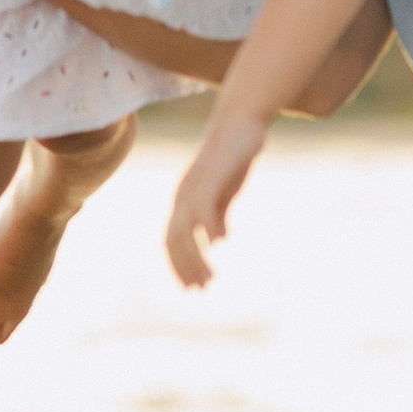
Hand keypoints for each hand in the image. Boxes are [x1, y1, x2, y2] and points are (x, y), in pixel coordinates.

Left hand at [165, 108, 268, 288]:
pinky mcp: (211, 178)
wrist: (241, 121)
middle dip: (185, 267)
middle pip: (173, 240)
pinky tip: (219, 242)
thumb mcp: (223, 191)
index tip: (193, 287)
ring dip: (195, 257)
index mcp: (184, 199)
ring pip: (184, 230)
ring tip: (210, 278)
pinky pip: (204, 208)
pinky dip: (208, 227)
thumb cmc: (232, 157)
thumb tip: (216, 239)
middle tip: (201, 290)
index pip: (172, 240)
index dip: (179, 265)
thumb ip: (217, 214)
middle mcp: (183, 195)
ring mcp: (195, 187)